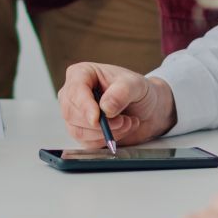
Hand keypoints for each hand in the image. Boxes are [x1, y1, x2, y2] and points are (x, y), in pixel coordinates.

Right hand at [58, 61, 175, 147]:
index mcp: (81, 74)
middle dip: (100, 123)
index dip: (84, 106)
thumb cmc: (136, 90)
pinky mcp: (82, 132)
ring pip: (78, 131)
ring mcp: (75, 114)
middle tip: (123, 121)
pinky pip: (87, 143)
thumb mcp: (135, 85)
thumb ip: (122, 92)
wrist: (146, 108)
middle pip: (71, 113)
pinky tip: (121, 130)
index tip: (97, 118)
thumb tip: (105, 107)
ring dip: (106, 133)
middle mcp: (73, 94)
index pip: (74, 90)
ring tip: (126, 123)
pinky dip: (106, 140)